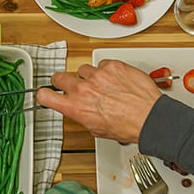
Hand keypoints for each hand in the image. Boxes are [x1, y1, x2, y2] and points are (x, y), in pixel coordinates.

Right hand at [35, 59, 160, 144]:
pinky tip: (115, 79)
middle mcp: (83, 89)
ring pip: (83, 69)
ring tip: (102, 84)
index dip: (44, 94)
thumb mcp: (97, 130)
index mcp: (76, 107)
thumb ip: (83, 116)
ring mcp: (97, 75)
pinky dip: (108, 70)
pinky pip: (103, 64)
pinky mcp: (112, 66)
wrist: (149, 117)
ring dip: (90, 76)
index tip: (46, 93)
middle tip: (72, 84)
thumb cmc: (127, 126)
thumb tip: (83, 112)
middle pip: (59, 77)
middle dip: (63, 81)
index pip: (45, 95)